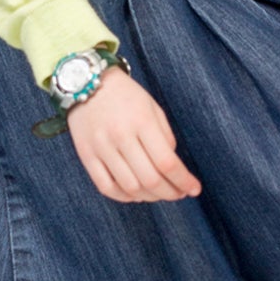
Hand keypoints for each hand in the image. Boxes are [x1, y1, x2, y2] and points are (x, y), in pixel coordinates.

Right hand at [66, 71, 202, 202]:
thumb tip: (172, 169)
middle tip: (179, 194)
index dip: (184, 181)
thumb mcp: (153, 108)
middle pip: (150, 179)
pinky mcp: (86, 155)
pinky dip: (124, 197)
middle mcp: (121, 136)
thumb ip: (165, 137)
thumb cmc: (125, 96)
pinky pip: (106, 187)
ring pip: (130, 187)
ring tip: (159, 194)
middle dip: (170, 193)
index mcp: (142, 121)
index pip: (167, 162)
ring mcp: (101, 148)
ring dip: (150, 197)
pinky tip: (136, 194)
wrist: (85, 82)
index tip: (194, 190)